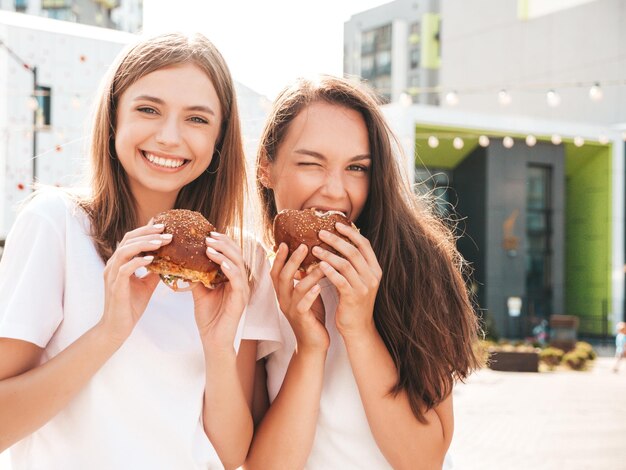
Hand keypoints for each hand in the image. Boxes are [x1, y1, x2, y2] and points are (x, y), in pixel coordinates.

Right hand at [99, 223, 169, 345]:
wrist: (118, 327)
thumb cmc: (131, 305)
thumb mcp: (147, 284)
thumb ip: (154, 271)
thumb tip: (170, 260)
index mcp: (120, 262)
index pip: (131, 239)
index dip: (146, 231)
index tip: (164, 226)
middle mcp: (113, 265)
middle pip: (128, 239)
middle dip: (147, 233)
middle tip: (166, 230)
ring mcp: (112, 274)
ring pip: (125, 250)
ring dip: (144, 244)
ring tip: (161, 242)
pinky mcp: (115, 286)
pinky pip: (125, 269)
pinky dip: (138, 261)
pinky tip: (152, 259)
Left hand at [191, 232, 249, 350]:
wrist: (213, 340)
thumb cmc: (209, 317)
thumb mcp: (200, 292)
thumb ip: (196, 276)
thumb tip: (184, 262)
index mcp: (232, 278)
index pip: (231, 254)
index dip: (222, 242)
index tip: (208, 234)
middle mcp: (240, 281)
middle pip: (237, 255)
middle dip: (223, 243)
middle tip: (208, 236)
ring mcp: (242, 290)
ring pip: (238, 265)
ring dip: (225, 253)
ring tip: (210, 246)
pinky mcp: (241, 300)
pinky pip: (239, 281)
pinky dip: (231, 270)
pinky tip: (222, 263)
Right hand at [271, 243, 328, 351]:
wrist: (313, 344)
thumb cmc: (311, 316)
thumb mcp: (306, 294)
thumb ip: (304, 279)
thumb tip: (309, 258)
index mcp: (283, 293)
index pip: (276, 272)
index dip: (279, 257)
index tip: (285, 242)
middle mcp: (283, 300)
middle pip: (283, 276)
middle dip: (292, 260)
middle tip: (303, 245)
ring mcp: (292, 310)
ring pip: (296, 289)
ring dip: (308, 275)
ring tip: (320, 263)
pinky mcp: (302, 319)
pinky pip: (303, 305)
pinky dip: (311, 295)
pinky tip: (319, 287)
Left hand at [313, 223, 381, 336]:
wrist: (358, 328)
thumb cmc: (353, 301)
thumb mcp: (357, 280)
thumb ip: (352, 263)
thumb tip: (338, 243)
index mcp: (374, 269)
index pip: (365, 244)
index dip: (351, 233)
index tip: (337, 223)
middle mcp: (372, 276)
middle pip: (354, 251)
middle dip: (336, 240)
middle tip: (320, 233)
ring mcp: (364, 287)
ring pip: (346, 264)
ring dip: (329, 254)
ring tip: (314, 249)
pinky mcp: (353, 297)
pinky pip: (340, 280)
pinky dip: (329, 271)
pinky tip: (318, 265)